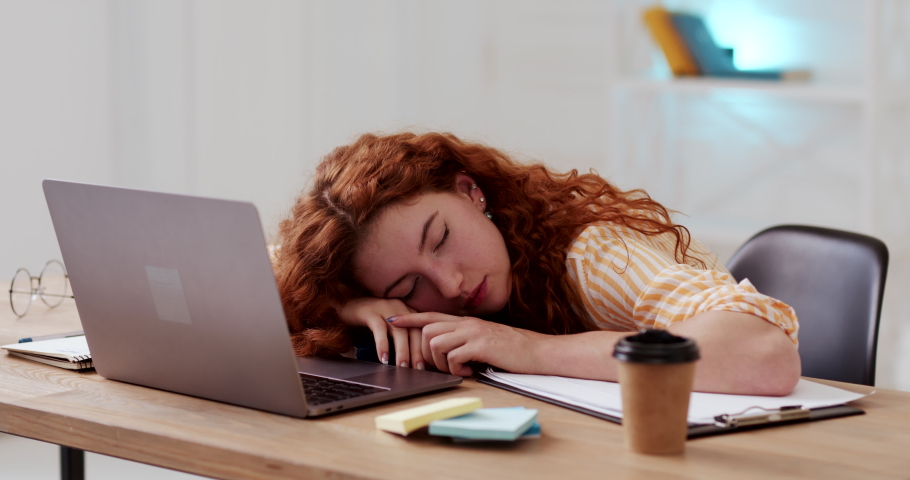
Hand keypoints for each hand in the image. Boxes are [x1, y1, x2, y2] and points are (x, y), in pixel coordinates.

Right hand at [335, 298, 424, 368]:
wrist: (347, 304)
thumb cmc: (371, 320)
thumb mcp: (390, 328)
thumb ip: (402, 339)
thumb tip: (412, 363)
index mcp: (408, 313)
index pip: (422, 332)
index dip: (425, 349)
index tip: (427, 366)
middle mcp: (400, 308)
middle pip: (413, 332)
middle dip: (417, 352)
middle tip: (419, 370)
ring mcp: (385, 308)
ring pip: (398, 331)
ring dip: (402, 351)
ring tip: (403, 367)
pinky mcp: (370, 312)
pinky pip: (379, 329)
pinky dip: (382, 345)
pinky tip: (383, 359)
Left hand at [388, 313, 543, 375]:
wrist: (537, 352)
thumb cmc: (512, 349)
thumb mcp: (484, 340)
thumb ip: (465, 341)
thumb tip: (446, 353)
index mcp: (466, 322)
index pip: (431, 315)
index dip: (410, 318)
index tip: (392, 320)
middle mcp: (467, 324)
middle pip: (427, 331)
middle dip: (426, 352)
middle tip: (438, 367)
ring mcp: (473, 333)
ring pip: (436, 343)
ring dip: (441, 362)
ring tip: (458, 370)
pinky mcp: (480, 345)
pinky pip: (453, 356)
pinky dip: (456, 369)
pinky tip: (470, 372)